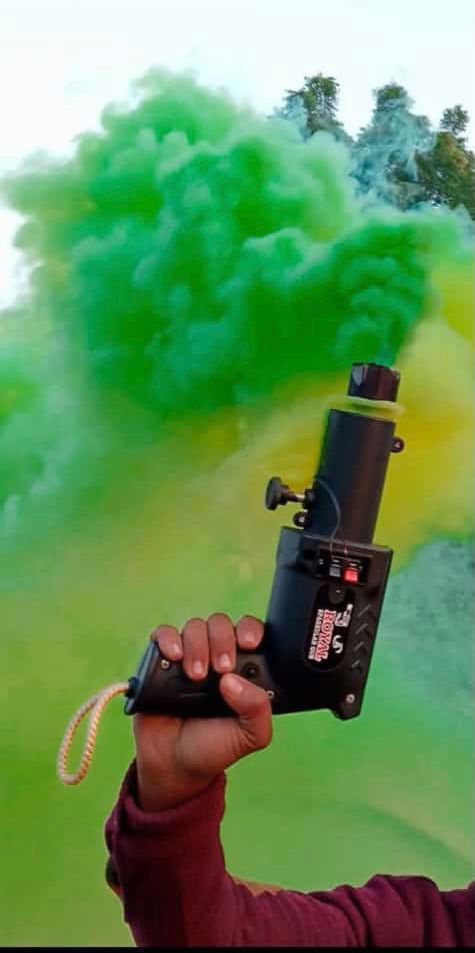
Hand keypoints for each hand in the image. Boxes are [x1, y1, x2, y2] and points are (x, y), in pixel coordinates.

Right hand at [133, 614, 271, 811]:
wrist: (173, 766)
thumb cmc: (213, 748)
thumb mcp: (250, 735)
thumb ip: (258, 708)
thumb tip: (234, 680)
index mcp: (241, 669)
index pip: (249, 632)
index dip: (250, 630)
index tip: (249, 644)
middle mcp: (215, 656)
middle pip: (220, 624)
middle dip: (222, 641)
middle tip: (221, 669)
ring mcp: (187, 657)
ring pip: (194, 627)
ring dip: (197, 645)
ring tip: (196, 675)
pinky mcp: (159, 661)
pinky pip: (162, 635)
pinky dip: (168, 639)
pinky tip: (174, 657)